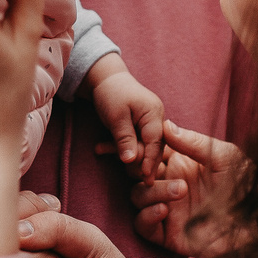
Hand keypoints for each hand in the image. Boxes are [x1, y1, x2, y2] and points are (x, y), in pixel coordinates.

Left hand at [84, 55, 167, 177]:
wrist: (105, 79)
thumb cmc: (111, 93)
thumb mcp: (116, 117)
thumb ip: (125, 139)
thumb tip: (131, 161)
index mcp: (154, 113)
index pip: (156, 142)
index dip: (150, 161)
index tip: (145, 178)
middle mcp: (156, 119)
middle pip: (152, 148)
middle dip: (136, 160)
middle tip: (125, 171)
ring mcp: (150, 123)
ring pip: (142, 146)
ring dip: (122, 151)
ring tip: (101, 150)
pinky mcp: (141, 127)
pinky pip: (135, 142)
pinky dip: (120, 146)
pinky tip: (102, 148)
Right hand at [131, 120, 246, 257]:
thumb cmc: (249, 186)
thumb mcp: (225, 157)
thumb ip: (194, 143)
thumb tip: (166, 126)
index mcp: (181, 163)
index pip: (151, 151)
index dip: (142, 146)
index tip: (141, 143)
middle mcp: (170, 184)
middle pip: (137, 173)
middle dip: (138, 168)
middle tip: (148, 167)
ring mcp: (169, 209)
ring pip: (137, 196)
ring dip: (151, 192)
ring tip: (179, 191)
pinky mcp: (169, 234)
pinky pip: (142, 225)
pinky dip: (147, 216)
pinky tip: (165, 210)